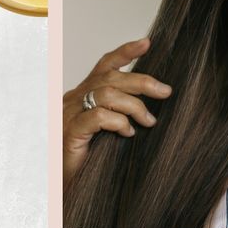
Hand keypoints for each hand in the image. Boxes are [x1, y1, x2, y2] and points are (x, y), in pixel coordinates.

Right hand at [62, 37, 171, 187]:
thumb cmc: (87, 158)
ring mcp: (70, 115)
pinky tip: (127, 133)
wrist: (62, 184)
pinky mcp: (70, 133)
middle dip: (142, 81)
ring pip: (106, 94)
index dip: (125, 52)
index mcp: (84, 95)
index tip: (148, 43)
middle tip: (165, 92)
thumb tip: (153, 109)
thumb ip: (121, 114)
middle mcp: (74, 100)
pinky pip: (98, 117)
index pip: (105, 66)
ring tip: (149, 121)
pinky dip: (118, 122)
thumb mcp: (108, 131)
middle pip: (111, 78)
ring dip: (135, 106)